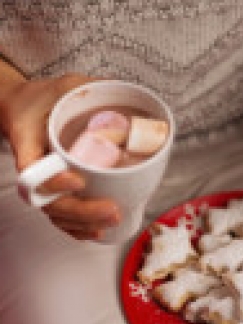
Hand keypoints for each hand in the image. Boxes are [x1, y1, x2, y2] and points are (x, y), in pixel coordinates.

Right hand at [0, 73, 120, 239]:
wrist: (23, 109)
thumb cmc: (44, 98)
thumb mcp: (66, 85)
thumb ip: (92, 89)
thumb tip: (132, 94)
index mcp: (29, 142)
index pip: (31, 171)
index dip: (52, 182)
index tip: (77, 180)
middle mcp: (34, 168)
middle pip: (49, 202)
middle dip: (81, 211)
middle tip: (112, 210)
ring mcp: (43, 183)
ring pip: (56, 214)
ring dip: (84, 223)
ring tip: (112, 221)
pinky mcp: (54, 190)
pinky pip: (61, 216)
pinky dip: (78, 228)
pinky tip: (97, 231)